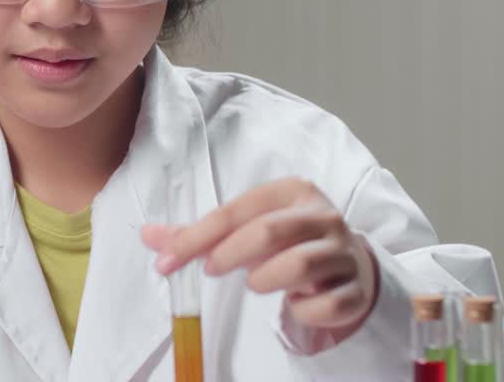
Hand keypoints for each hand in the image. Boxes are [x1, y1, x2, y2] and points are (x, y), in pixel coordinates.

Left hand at [141, 177, 378, 339]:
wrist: (347, 265)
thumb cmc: (286, 242)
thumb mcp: (245, 229)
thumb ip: (199, 234)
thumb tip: (147, 236)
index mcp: (292, 192)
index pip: (236, 210)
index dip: (196, 236)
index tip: (166, 260)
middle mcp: (323, 216)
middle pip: (269, 231)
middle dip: (229, 254)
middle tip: (210, 270)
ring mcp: (344, 253)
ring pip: (301, 265)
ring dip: (266, 280)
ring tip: (255, 284)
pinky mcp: (356, 289)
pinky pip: (325, 304)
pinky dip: (301, 310)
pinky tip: (294, 304)